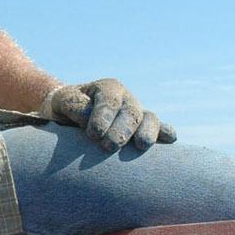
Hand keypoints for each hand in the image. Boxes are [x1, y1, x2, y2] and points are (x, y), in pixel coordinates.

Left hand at [40, 78, 176, 151]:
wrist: (70, 114)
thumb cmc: (67, 107)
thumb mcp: (64, 102)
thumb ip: (76, 107)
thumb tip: (90, 120)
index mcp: (108, 88)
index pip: (110, 101)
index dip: (103, 117)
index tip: (93, 134)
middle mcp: (126, 99)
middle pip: (131, 112)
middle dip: (122, 130)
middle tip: (109, 146)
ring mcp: (138, 114)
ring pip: (149, 119)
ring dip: (148, 132)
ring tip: (142, 145)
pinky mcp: (143, 129)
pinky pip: (160, 129)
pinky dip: (166, 133)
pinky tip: (170, 140)